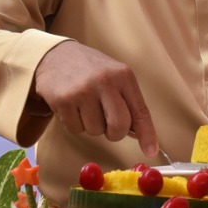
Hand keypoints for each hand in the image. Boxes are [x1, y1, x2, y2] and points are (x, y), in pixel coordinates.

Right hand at [33, 41, 157, 156]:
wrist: (56, 56)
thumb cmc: (91, 70)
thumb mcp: (115, 77)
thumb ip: (128, 102)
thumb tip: (138, 134)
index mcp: (123, 75)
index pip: (140, 111)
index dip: (147, 134)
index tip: (151, 151)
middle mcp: (104, 81)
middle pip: (119, 126)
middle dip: (114, 133)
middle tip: (107, 125)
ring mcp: (83, 91)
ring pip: (96, 131)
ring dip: (92, 125)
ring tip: (85, 105)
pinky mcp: (63, 101)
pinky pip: (76, 129)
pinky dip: (75, 123)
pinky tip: (72, 105)